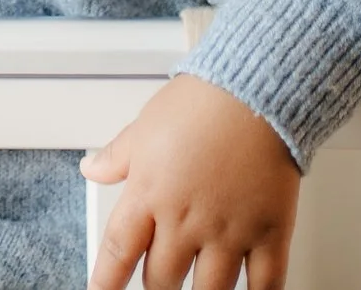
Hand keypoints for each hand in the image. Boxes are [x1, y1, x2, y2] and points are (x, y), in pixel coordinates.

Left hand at [80, 75, 299, 289]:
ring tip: (198, 288)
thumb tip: (92, 167)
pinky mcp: (269, 232)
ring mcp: (228, 232)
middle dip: (157, 286)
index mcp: (149, 195)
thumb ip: (117, 156)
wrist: (257, 90)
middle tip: (160, 281)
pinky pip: (264, 284)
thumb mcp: (145, 125)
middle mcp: (185, 221)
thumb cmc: (203, 101)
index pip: (117, 253)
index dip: (105, 284)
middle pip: (161, 281)